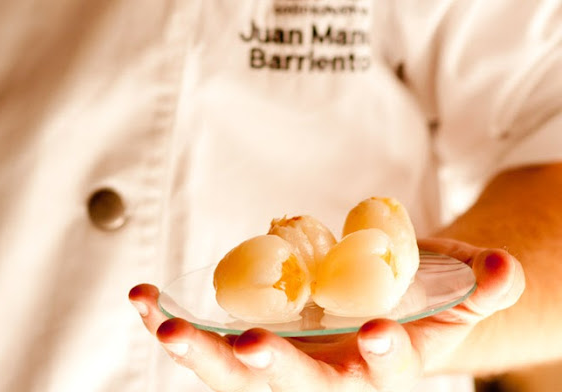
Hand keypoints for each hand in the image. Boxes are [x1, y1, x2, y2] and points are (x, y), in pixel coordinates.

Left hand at [129, 238, 523, 391]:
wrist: (371, 313)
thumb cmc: (413, 304)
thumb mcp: (452, 294)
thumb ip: (478, 285)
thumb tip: (506, 268)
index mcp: (383, 370)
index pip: (388, 375)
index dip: (386, 355)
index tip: (376, 329)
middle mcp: (326, 380)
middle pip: (300, 389)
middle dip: (276, 372)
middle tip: (253, 349)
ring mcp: (279, 366)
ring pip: (238, 376)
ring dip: (200, 354)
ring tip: (166, 327)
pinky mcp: (245, 345)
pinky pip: (204, 341)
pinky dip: (170, 321)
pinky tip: (143, 300)